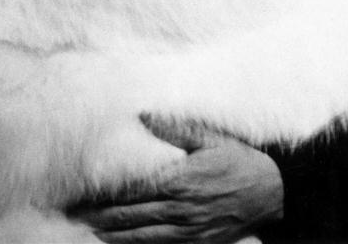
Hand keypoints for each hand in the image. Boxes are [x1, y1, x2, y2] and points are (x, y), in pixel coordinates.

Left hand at [69, 130, 283, 243]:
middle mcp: (180, 207)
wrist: (273, 193)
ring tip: (89, 229)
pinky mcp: (197, 241)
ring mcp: (188, 228)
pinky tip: (121, 242)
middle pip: (130, 214)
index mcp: (179, 179)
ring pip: (142, 234)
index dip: (105, 191)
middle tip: (74, 213)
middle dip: (100, 214)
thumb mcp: (210, 138)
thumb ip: (175, 129)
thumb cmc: (241, 162)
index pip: (133, 188)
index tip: (83, 190)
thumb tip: (143, 117)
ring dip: (113, 232)